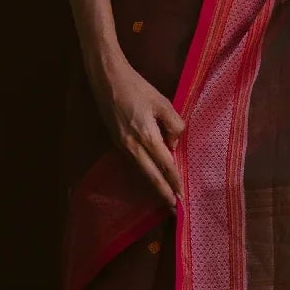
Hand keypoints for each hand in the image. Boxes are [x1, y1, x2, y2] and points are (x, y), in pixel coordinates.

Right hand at [91, 50, 184, 209]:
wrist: (107, 80)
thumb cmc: (137, 88)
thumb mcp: (163, 103)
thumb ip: (174, 125)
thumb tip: (173, 144)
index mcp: (146, 136)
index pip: (165, 165)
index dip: (174, 181)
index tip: (182, 195)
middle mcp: (133, 146)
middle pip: (151, 176)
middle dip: (163, 193)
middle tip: (174, 209)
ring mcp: (122, 146)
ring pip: (141, 171)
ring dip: (154, 186)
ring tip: (164, 198)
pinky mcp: (117, 142)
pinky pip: (134, 163)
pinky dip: (145, 173)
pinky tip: (151, 177)